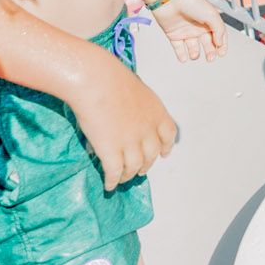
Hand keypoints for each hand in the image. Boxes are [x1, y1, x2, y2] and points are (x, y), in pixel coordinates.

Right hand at [70, 57, 177, 191]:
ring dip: (129, 175)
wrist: (96, 81)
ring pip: (134, 167)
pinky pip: (115, 172)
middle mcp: (147, 130)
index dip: (166, 147)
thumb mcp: (137, 90)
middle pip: (151, 154)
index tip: (164, 154)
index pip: (168, 134)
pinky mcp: (111, 151)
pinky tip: (109, 184)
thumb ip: (139, 107)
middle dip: (147, 165)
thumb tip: (132, 115)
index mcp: (156, 112)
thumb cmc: (111, 79)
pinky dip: (113, 181)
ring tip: (123, 178)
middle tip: (140, 170)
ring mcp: (130, 142)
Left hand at [152, 0, 227, 62]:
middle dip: (210, 52)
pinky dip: (181, 54)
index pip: (219, 34)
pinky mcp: (173, 34)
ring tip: (194, 55)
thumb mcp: (211, 14)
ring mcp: (186, 31)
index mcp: (209, 20)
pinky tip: (184, 58)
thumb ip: (219, 30)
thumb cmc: (190, 1)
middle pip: (207, 43)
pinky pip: (178, 47)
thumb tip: (220, 42)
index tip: (222, 53)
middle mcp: (198, 26)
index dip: (222, 45)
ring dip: (195, 54)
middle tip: (210, 58)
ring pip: (193, 47)